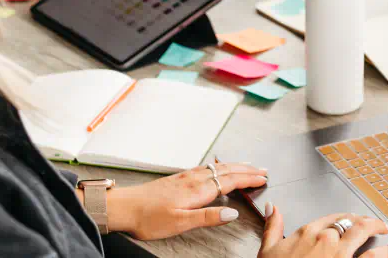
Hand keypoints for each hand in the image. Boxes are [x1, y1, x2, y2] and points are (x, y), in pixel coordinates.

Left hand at [106, 163, 267, 240]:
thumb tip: (232, 212)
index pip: (229, 181)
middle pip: (225, 171)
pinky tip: (217, 169)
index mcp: (197, 190)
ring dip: (234, 166)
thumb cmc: (148, 217)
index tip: (263, 178)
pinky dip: (219, 167)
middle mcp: (192, 179)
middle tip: (263, 169)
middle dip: (246, 169)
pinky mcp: (177, 178)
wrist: (123, 207)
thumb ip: (207, 216)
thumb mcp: (180, 222)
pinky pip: (206, 168)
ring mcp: (184, 177)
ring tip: (247, 165)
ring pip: (216, 167)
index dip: (248, 179)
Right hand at [259, 205, 387, 257]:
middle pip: (350, 221)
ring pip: (364, 232)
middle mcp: (326, 238)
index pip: (331, 217)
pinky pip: (372, 257)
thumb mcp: (268, 250)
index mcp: (307, 232)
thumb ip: (273, 227)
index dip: (343, 217)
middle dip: (362, 220)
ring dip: (376, 228)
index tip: (348, 218)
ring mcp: (341, 253)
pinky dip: (383, 252)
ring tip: (383, 230)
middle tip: (370, 221)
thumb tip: (273, 208)